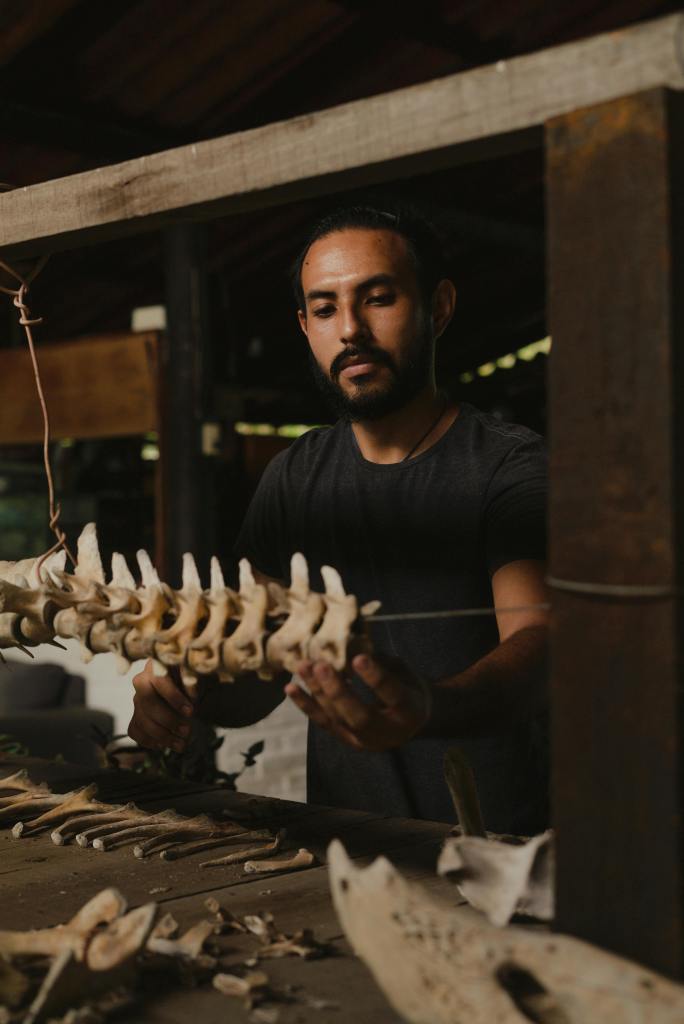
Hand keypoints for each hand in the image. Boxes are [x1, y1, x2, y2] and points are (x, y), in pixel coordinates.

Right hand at [128, 659, 193, 751]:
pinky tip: (163, 745)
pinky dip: (148, 741)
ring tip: (181, 744)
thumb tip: (192, 693)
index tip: (191, 712)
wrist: (183, 683)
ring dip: (162, 736)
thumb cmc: (189, 677)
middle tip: (186, 730)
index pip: (159, 681)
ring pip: (141, 720)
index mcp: (155, 666)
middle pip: (148, 703)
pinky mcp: (136, 714)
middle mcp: (141, 682)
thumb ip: (192, 681)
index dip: (174, 698)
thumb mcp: (195, 675)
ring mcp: (137, 699)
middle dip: (168, 720)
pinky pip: (135, 731)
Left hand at [286, 654, 429, 751]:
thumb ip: (383, 663)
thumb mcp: (405, 673)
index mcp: (410, 712)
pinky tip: (291, 688)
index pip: (391, 694)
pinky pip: (324, 724)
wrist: (412, 721)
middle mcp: (387, 732)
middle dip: (338, 691)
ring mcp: (365, 741)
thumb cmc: (409, 688)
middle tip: (321, 666)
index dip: (374, 677)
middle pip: (359, 715)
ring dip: (317, 692)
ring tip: (303, 668)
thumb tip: (355, 642)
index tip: (358, 658)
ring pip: (337, 719)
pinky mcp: (347, 740)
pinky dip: (306, 705)